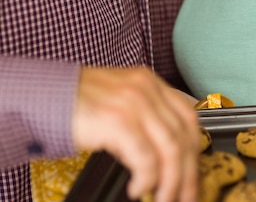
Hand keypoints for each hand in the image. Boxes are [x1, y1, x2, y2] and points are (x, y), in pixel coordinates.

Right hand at [72, 66, 198, 201]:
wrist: (43, 97)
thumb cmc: (77, 104)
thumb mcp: (120, 100)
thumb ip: (145, 116)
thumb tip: (168, 153)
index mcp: (149, 82)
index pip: (188, 117)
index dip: (195, 150)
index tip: (192, 176)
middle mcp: (146, 88)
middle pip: (183, 135)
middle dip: (187, 173)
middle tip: (184, 197)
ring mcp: (133, 102)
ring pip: (170, 149)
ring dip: (170, 182)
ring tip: (162, 199)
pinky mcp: (118, 120)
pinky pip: (145, 158)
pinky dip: (146, 179)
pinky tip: (136, 187)